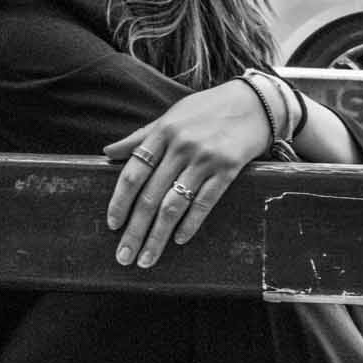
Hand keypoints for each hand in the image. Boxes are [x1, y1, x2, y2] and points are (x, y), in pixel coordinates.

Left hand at [102, 78, 272, 268]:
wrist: (254, 103)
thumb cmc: (208, 110)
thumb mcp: (171, 116)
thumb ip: (141, 137)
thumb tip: (108, 152)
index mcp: (163, 131)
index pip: (134, 172)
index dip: (120, 201)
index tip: (112, 225)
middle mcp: (181, 146)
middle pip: (150, 196)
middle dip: (135, 231)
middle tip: (124, 256)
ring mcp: (205, 158)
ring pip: (174, 205)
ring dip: (158, 237)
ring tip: (147, 259)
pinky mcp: (227, 169)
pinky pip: (204, 203)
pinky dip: (190, 224)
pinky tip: (179, 240)